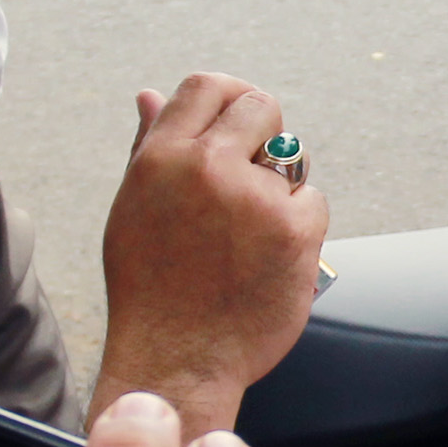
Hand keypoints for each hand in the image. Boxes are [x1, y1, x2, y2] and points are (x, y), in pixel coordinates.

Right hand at [96, 72, 325, 437]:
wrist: (176, 361)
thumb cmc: (150, 289)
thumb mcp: (133, 209)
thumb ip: (149, 147)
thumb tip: (148, 94)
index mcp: (161, 158)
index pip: (207, 86)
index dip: (231, 95)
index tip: (241, 117)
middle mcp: (207, 168)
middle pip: (260, 106)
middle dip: (266, 133)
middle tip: (258, 172)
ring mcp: (254, 198)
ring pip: (291, 160)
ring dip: (280, 188)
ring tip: (249, 236)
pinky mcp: (295, 230)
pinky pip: (314, 201)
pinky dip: (301, 225)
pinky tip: (270, 258)